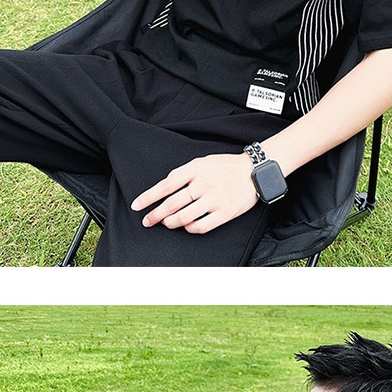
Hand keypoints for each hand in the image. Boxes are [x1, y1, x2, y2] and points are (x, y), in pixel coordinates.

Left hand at [131, 152, 256, 234]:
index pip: (165, 185)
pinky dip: (189, 229)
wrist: (255, 172)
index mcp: (195, 169)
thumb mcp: (202, 162)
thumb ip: (183, 174)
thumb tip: (165, 188)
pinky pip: (201, 226)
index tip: (137, 206)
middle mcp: (202, 185)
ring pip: (183, 217)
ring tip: (166, 223)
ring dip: (170, 223)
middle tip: (147, 220)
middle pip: (171, 204)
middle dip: (155, 215)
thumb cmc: (226, 166)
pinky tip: (186, 226)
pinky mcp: (224, 213)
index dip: (148, 197)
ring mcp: (213, 200)